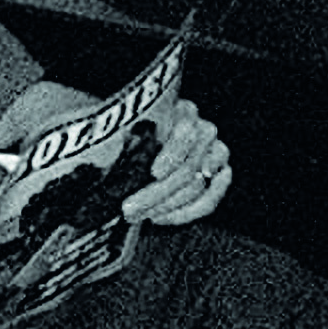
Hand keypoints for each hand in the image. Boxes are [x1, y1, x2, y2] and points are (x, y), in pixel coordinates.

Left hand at [119, 95, 232, 228]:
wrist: (147, 148)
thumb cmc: (133, 137)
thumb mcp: (125, 132)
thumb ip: (123, 143)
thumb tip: (107, 160)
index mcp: (181, 111)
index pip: (185, 134)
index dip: (171, 155)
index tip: (154, 173)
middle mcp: (202, 129)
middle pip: (188, 168)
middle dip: (156, 193)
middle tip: (129, 208)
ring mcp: (215, 153)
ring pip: (197, 187)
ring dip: (165, 206)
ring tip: (139, 214)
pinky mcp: (220, 175)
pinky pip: (209, 199)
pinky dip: (185, 212)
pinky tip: (161, 217)